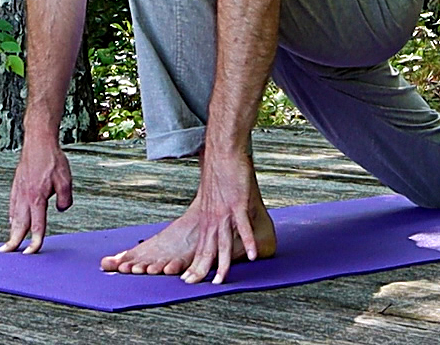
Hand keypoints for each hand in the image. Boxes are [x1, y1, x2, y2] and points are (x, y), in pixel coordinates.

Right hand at [0, 141, 72, 253]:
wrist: (38, 142)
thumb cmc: (53, 160)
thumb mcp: (65, 180)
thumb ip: (64, 198)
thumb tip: (60, 209)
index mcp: (37, 198)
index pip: (36, 225)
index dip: (34, 241)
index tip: (31, 252)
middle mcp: (25, 197)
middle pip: (19, 225)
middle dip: (13, 242)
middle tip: (6, 254)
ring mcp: (18, 191)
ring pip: (14, 216)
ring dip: (11, 231)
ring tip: (8, 243)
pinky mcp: (16, 186)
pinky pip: (12, 206)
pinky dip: (12, 217)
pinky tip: (12, 222)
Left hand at [181, 149, 261, 283]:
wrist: (223, 154)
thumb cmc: (220, 174)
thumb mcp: (213, 199)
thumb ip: (215, 214)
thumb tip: (216, 224)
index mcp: (207, 219)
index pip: (200, 247)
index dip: (194, 265)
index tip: (188, 280)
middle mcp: (213, 219)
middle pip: (207, 249)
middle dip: (202, 270)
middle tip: (196, 286)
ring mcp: (225, 213)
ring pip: (223, 243)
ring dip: (223, 263)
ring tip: (222, 280)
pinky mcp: (237, 204)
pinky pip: (242, 227)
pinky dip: (247, 241)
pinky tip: (251, 255)